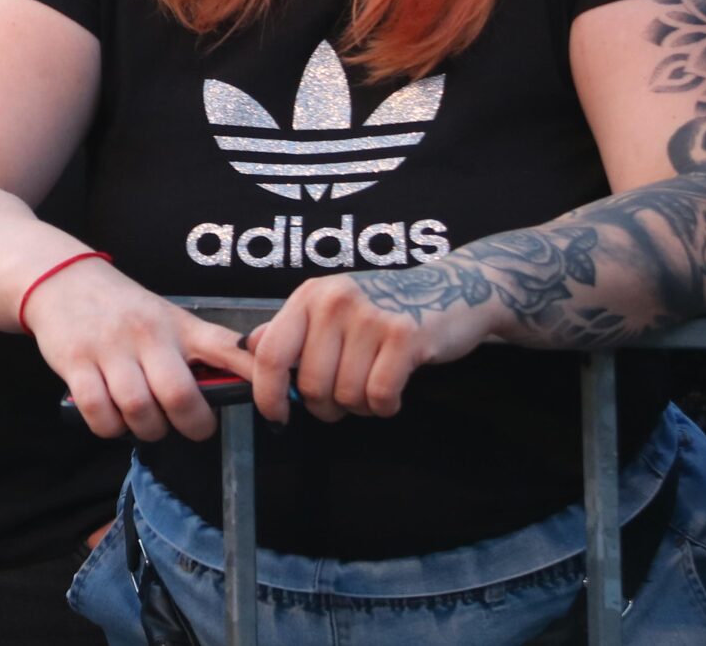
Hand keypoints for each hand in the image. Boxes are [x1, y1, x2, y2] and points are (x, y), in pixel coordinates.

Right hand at [21, 257, 254, 441]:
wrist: (59, 278)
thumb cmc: (121, 307)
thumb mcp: (165, 317)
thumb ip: (198, 349)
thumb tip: (236, 387)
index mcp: (178, 324)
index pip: (228, 347)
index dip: (256, 377)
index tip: (274, 405)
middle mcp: (147, 335)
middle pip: (180, 396)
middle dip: (191, 425)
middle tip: (189, 427)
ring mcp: (109, 349)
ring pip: (139, 410)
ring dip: (148, 430)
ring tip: (148, 424)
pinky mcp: (76, 363)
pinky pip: (99, 413)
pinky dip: (111, 428)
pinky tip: (114, 420)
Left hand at [247, 264, 497, 426]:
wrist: (454, 288)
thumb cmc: (386, 306)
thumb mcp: (333, 308)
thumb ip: (294, 329)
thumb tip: (251, 347)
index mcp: (309, 296)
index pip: (270, 352)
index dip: (267, 393)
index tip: (276, 415)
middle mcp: (334, 301)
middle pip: (310, 385)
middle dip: (326, 405)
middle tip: (346, 397)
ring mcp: (370, 316)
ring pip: (346, 395)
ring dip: (360, 406)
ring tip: (373, 385)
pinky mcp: (405, 336)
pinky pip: (379, 396)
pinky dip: (385, 406)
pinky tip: (393, 391)